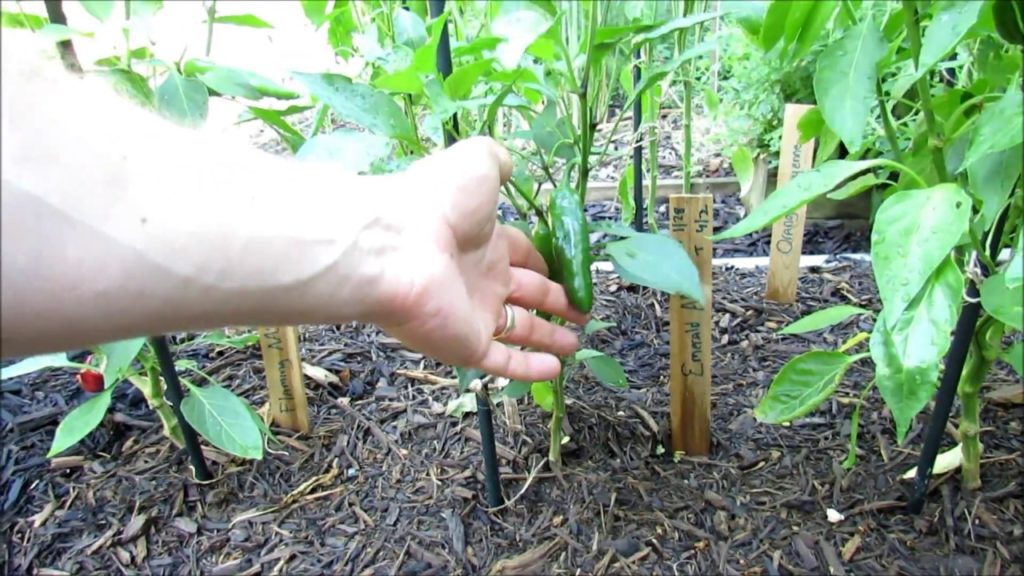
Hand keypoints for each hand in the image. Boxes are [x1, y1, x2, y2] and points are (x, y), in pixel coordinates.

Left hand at [362, 137, 588, 381]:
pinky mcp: (466, 345)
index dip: (545, 263)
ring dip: (549, 337)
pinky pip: (503, 361)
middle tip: (582, 311)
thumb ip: (496, 162)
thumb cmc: (439, 204)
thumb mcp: (475, 164)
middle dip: (556, 301)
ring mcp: (472, 315)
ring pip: (519, 330)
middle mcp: (479, 278)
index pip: (522, 255)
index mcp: (484, 241)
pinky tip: (556, 369)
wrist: (395, 248)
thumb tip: (509, 165)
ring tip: (576, 345)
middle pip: (526, 293)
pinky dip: (529, 369)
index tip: (568, 273)